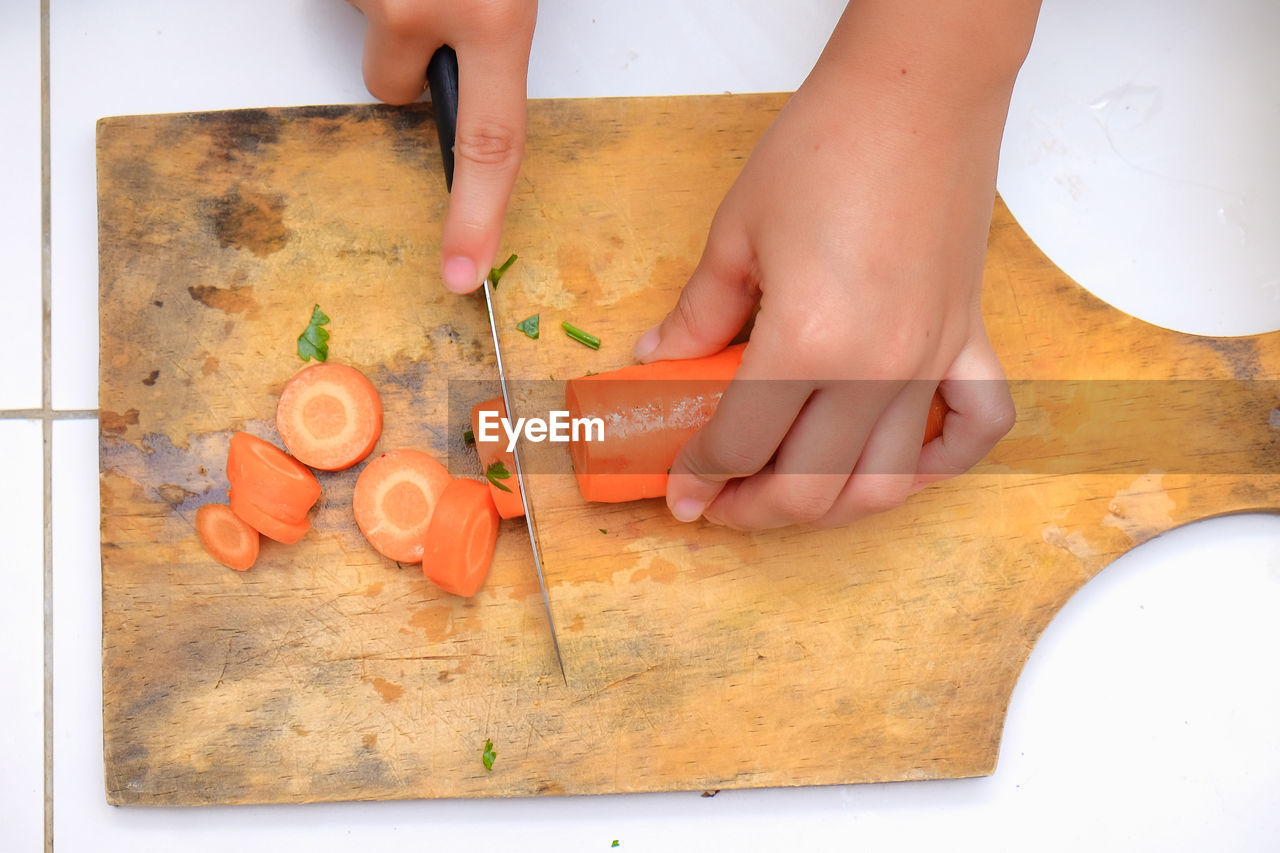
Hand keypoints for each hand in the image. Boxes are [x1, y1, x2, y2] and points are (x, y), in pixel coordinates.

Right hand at [348, 0, 536, 292]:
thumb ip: (499, 28)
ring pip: (369, 37)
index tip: (462, 273)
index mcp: (495, 15)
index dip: (476, 217)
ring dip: (389, 2)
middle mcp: (425, 7)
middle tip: (434, 1)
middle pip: (392, 88)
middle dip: (404, 60)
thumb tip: (479, 67)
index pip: (491, 144)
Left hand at [637, 0, 1034, 529]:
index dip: (698, 476)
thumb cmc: (826, 147)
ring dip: (829, 509)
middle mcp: (875, 370)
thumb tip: (660, 357)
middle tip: (717, 502)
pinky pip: (974, 428)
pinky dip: (938, 466)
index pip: (741, 445)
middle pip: (809, 487)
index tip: (677, 490)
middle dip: (751, 510)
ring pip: (885, 484)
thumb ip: (699, 313)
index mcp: (807, 343)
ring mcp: (931, 361)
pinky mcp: (968, 340)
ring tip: (788, 495)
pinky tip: (897, 466)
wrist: (918, 93)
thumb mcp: (736, 234)